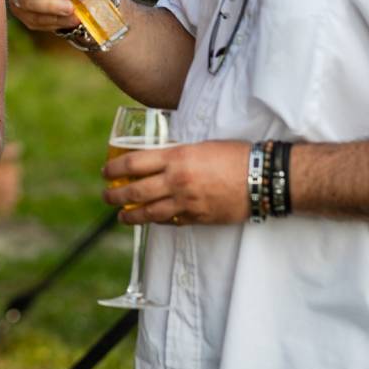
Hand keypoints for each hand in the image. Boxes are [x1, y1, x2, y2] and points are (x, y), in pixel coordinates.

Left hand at [102, 139, 249, 225]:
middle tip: (106, 196)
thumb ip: (177, 155)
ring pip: (149, 212)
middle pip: (135, 191)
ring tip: (121, 216)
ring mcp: (187, 202)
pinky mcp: (198, 217)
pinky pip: (170, 221)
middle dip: (115, 196)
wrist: (263, 177)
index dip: (114, 168)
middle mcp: (177, 180)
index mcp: (176, 157)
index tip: (106, 172)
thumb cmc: (234, 155)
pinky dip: (157, 221)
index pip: (134, 163)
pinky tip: (150, 220)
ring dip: (130, 216)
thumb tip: (158, 160)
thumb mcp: (200, 146)